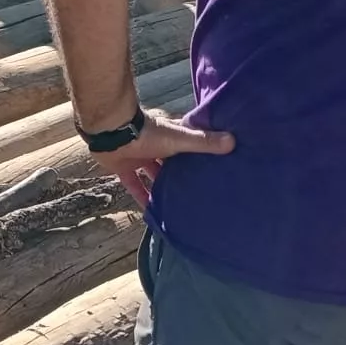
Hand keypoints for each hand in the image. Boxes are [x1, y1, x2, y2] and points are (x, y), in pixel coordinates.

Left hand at [93, 111, 234, 208]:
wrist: (112, 133)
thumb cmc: (148, 133)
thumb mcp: (180, 139)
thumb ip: (203, 142)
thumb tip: (233, 141)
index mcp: (170, 136)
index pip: (189, 144)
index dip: (199, 154)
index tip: (213, 168)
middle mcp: (155, 146)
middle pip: (171, 162)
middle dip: (181, 174)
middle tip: (197, 192)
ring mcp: (138, 157)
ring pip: (153, 174)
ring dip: (162, 187)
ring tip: (178, 205)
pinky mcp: (123, 168)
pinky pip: (133, 185)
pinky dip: (141, 197)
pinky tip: (151, 212)